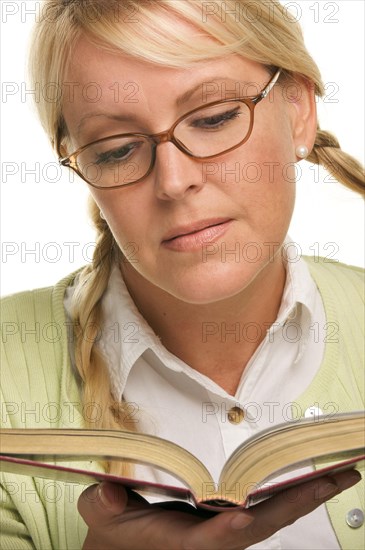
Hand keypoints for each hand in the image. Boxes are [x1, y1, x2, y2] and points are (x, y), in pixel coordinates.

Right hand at [78, 470, 360, 549]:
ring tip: (342, 473)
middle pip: (261, 524)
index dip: (223, 531)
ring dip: (307, 495)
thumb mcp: (100, 516)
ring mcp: (224, 529)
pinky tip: (313, 479)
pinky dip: (291, 493)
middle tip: (341, 476)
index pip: (207, 539)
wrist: (123, 546)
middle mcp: (211, 538)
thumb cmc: (114, 531)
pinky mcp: (228, 519)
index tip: (241, 517)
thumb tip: (108, 493)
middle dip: (300, 501)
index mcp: (179, 542)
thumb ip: (103, 506)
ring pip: (272, 515)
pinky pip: (266, 506)